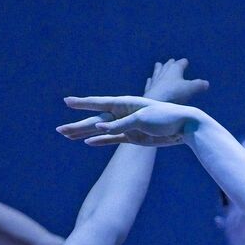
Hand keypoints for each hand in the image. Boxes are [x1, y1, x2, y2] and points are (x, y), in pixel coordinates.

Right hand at [57, 95, 201, 146]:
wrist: (186, 127)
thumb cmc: (166, 117)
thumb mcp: (142, 120)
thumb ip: (120, 124)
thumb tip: (99, 128)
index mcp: (125, 103)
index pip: (99, 103)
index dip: (83, 103)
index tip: (67, 101)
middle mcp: (123, 114)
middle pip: (95, 120)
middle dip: (77, 125)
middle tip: (59, 129)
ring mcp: (127, 126)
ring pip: (101, 131)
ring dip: (85, 134)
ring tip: (68, 136)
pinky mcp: (134, 138)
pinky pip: (113, 140)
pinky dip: (101, 141)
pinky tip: (88, 142)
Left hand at [142, 57, 208, 105]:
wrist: (156, 102)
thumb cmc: (175, 93)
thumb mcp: (190, 89)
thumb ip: (198, 85)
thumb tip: (206, 83)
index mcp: (175, 69)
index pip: (180, 63)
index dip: (184, 62)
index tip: (185, 61)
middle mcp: (164, 71)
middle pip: (168, 65)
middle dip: (171, 63)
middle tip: (172, 61)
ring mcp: (155, 79)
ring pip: (157, 70)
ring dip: (159, 68)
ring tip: (160, 65)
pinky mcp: (149, 88)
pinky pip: (150, 81)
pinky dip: (152, 80)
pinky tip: (150, 79)